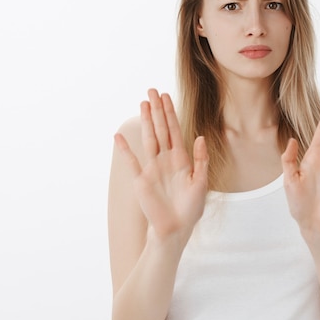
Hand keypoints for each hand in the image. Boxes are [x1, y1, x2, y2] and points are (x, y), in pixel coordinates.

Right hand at [114, 89, 208, 243]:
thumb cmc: (190, 209)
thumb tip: (199, 137)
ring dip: (144, 122)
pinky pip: (131, 161)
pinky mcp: (140, 180)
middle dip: (156, 110)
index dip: (170, 113)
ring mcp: (152, 168)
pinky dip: (125, 149)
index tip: (166, 97)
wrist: (175, 229)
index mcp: (181, 159)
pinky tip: (118, 136)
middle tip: (152, 90)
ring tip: (142, 104)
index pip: (174, 130)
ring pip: (148, 139)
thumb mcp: (201, 183)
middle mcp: (165, 160)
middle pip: (160, 129)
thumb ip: (200, 160)